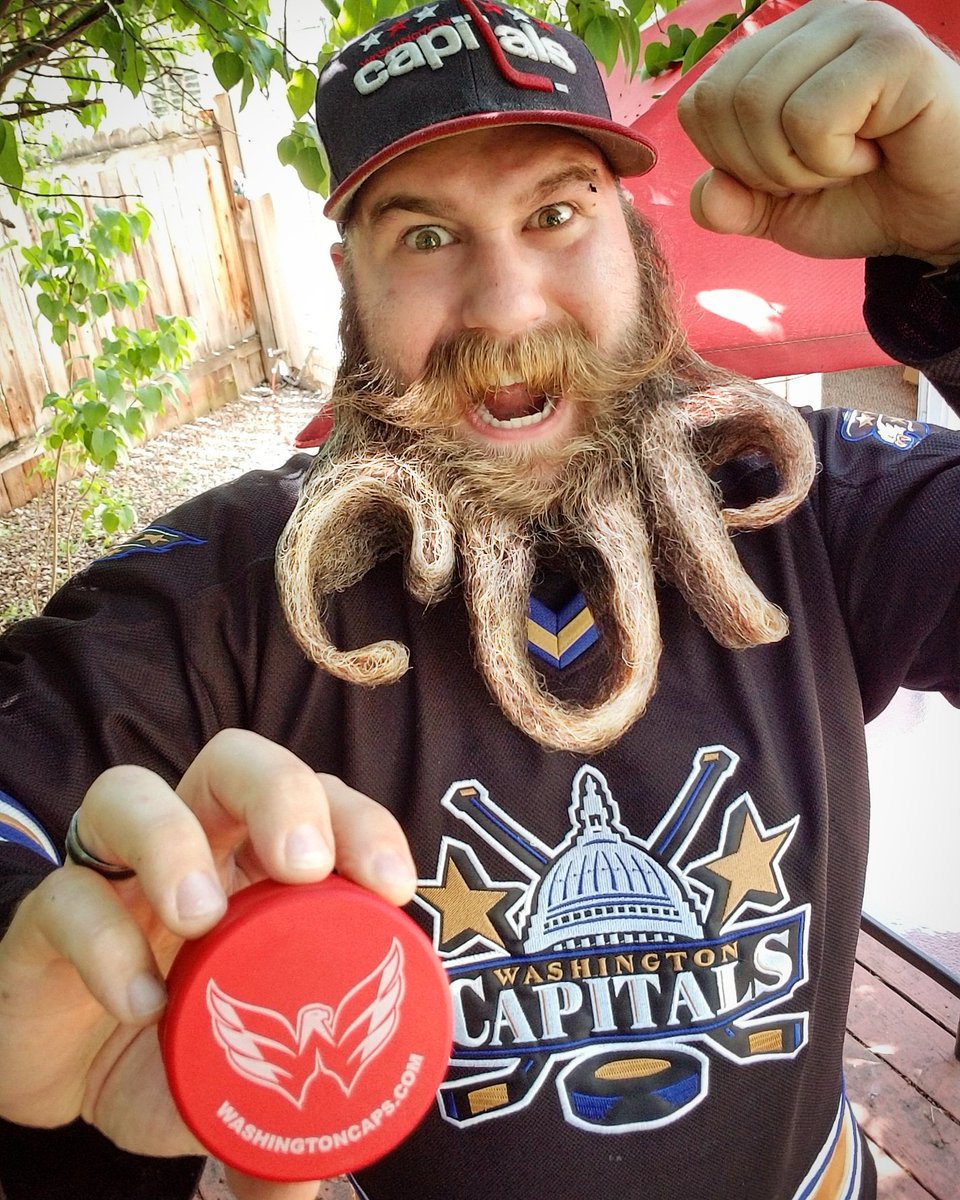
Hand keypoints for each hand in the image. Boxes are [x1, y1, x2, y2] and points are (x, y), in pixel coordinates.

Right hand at [0, 729, 416, 1199]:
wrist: (56, 1076)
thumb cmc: (168, 1048)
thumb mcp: (235, 1083)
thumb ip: (276, 1122)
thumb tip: (315, 1179)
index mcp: (255, 865)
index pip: (319, 802)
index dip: (361, 822)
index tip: (393, 885)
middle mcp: (190, 848)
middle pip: (234, 762)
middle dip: (279, 794)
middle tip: (303, 866)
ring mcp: (111, 875)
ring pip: (130, 793)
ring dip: (174, 842)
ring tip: (201, 917)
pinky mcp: (44, 918)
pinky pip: (67, 900)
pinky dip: (105, 944)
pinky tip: (138, 1003)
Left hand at [676, 0, 959, 262]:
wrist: (945, 216)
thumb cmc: (868, 199)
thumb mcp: (777, 213)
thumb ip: (729, 205)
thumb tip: (706, 194)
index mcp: (779, 49)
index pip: (699, 103)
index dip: (731, 161)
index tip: (793, 170)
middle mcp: (813, 21)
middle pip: (721, 101)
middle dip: (762, 168)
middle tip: (823, 170)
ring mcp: (853, 23)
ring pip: (758, 104)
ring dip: (799, 166)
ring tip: (850, 160)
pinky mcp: (890, 47)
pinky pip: (809, 117)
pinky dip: (834, 158)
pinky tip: (877, 147)